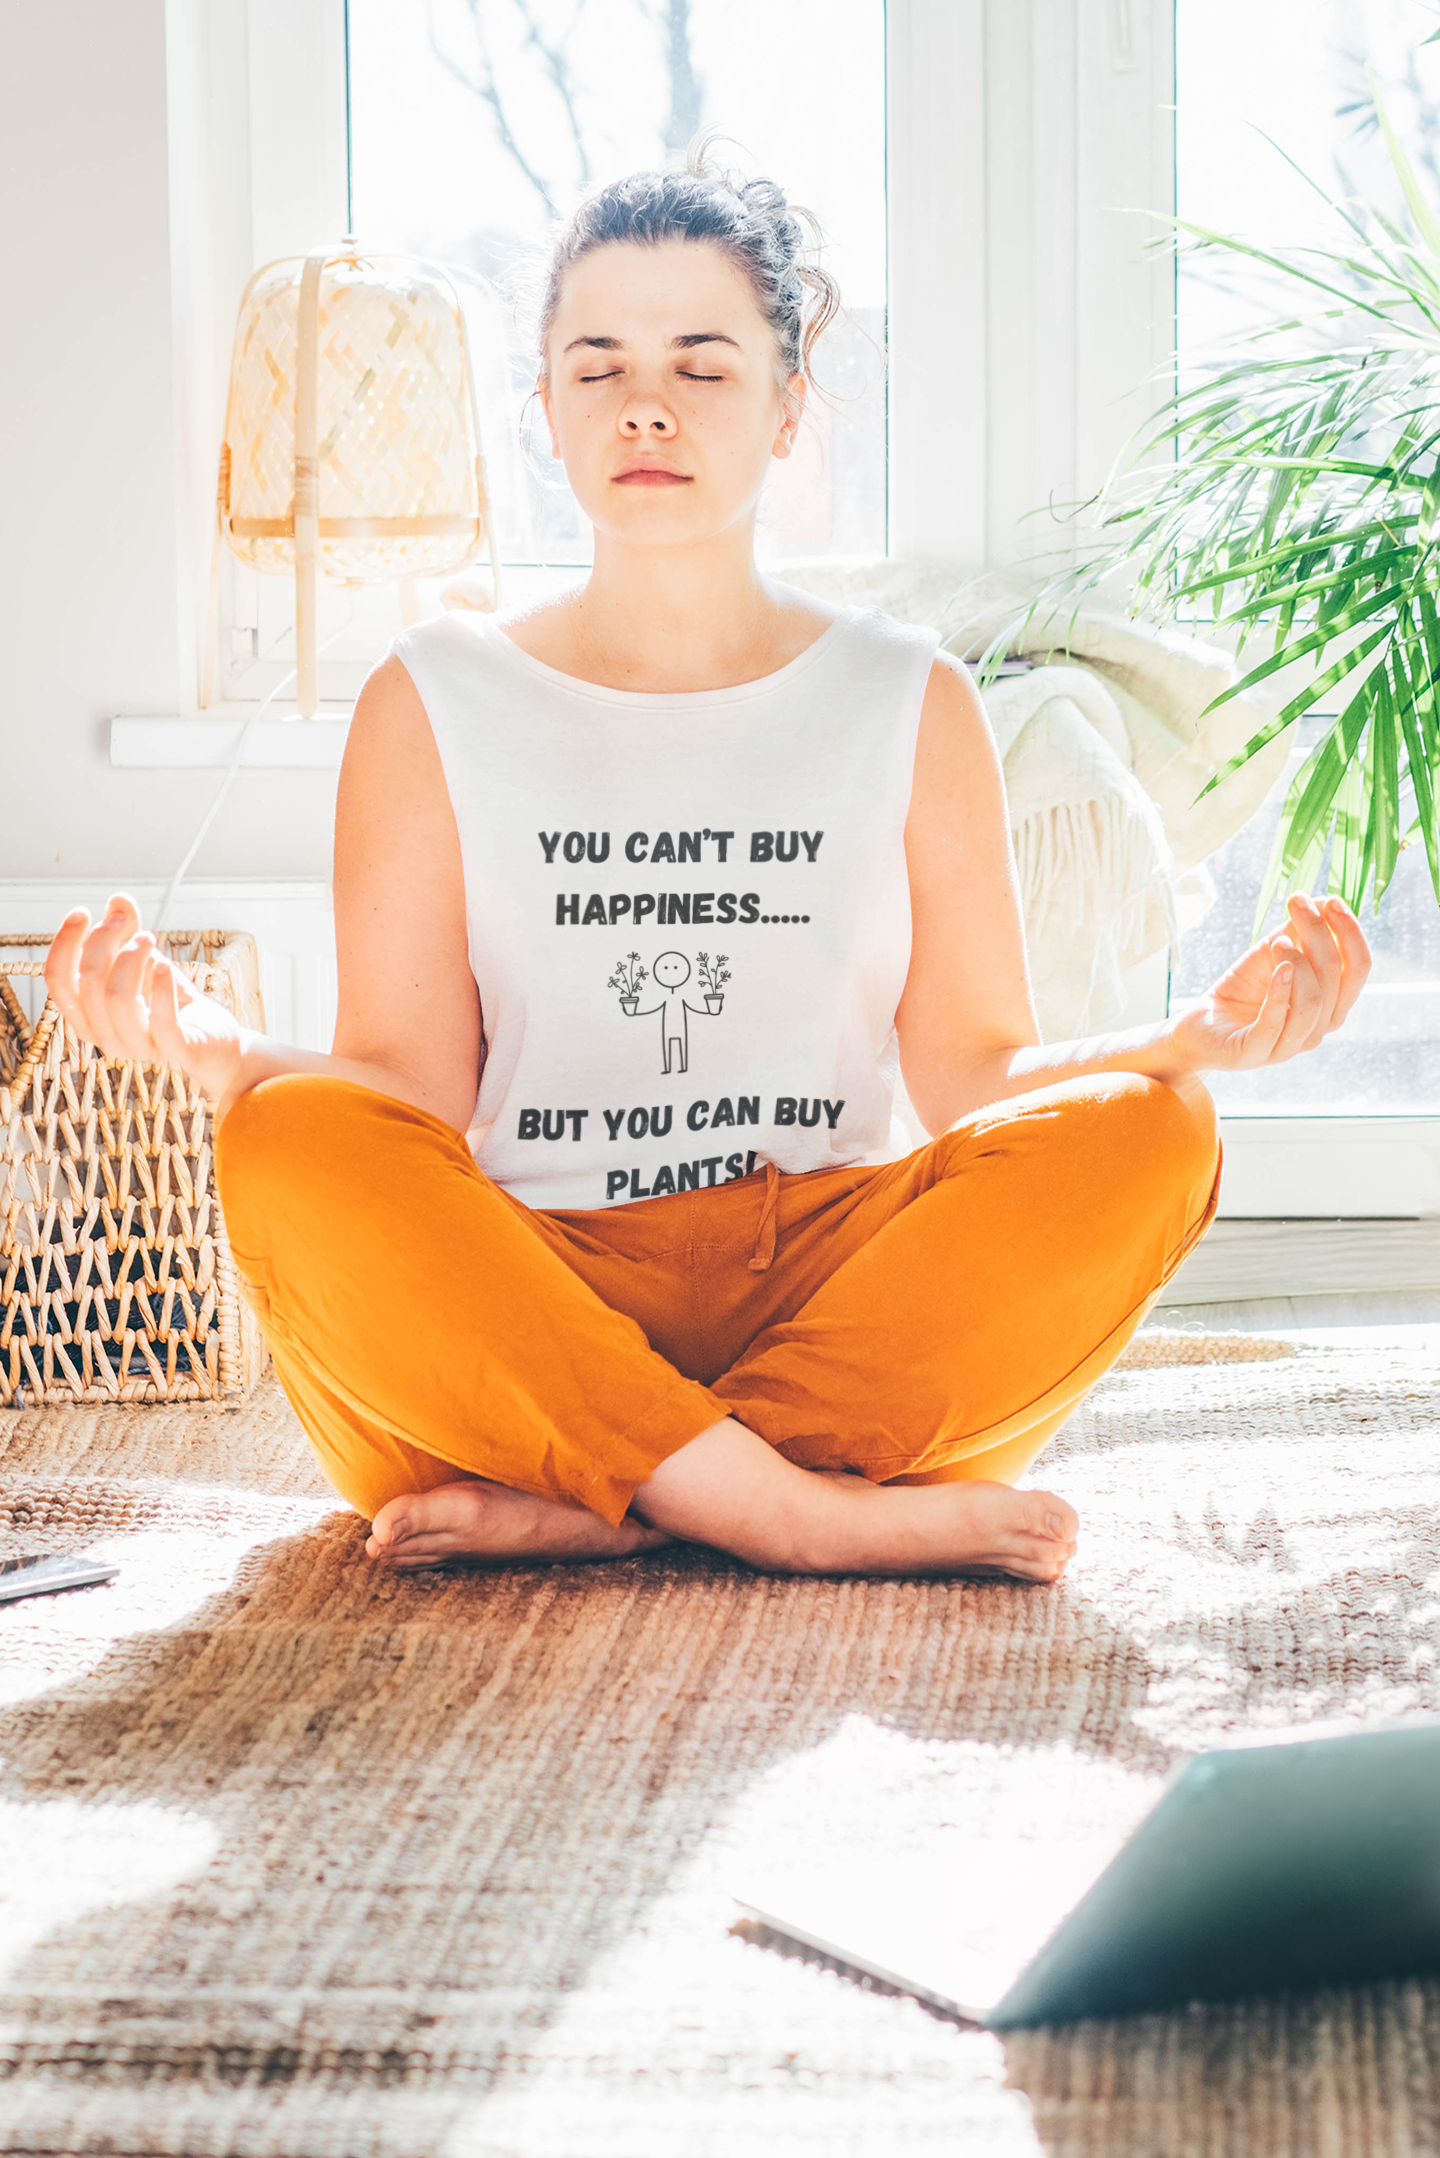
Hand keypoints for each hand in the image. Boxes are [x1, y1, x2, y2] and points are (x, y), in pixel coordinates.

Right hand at [43, 893, 247, 1100]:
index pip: (58, 981)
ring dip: (130, 958)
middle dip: (104, 941)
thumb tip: (118, 899)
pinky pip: (160, 1021)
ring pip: (117, 999)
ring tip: (148, 937)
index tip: (82, 911)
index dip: (65, 943)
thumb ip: (128, 932)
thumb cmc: (172, 1003)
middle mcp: (105, 1036)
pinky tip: (163, 965)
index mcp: (88, 1017)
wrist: (216, 1041)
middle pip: (89, 982)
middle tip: (126, 920)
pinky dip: (161, 988)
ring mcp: (139, 1047)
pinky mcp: (176, 1050)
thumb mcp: (146, 962)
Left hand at [1166, 892, 1371, 1074]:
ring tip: (1278, 941)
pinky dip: (1280, 991)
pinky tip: (1278, 967)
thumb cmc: (1243, 990)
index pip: (1358, 968)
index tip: (1331, 900)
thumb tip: (1322, 900)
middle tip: (1297, 903)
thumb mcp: (1272, 954)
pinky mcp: (1256, 1053)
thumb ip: (1298, 932)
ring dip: (1300, 963)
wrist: (1201, 1024)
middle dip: (1320, 934)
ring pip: (1313, 1001)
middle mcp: (1318, 1029)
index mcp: (1331, 1006)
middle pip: (1335, 978)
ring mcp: (1289, 1045)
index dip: (1350, 932)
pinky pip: (1277, 1023)